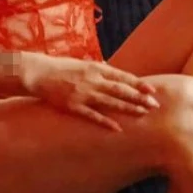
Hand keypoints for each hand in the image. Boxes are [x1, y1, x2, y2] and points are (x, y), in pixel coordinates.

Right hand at [22, 54, 159, 131]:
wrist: (37, 73)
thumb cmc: (60, 67)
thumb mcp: (81, 63)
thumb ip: (97, 68)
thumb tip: (110, 68)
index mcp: (96, 68)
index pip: (123, 76)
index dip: (139, 84)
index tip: (153, 90)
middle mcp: (92, 80)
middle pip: (121, 90)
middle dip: (139, 97)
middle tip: (155, 105)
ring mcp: (83, 93)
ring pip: (111, 102)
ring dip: (128, 108)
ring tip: (143, 114)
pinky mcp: (73, 105)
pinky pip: (93, 115)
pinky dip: (106, 122)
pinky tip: (118, 128)